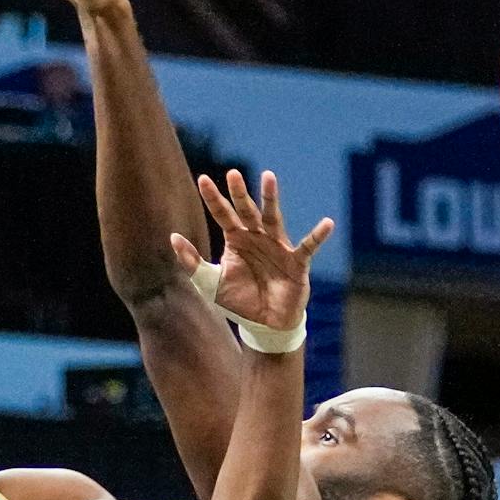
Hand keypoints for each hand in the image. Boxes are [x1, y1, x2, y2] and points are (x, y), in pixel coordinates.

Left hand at [170, 169, 332, 336]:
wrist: (265, 325)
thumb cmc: (239, 301)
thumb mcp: (210, 283)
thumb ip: (191, 261)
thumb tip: (172, 237)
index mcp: (236, 240)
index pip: (222, 214)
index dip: (213, 198)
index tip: (202, 179)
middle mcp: (257, 237)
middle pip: (247, 210)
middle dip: (239, 193)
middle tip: (232, 173)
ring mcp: (278, 247)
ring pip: (273, 218)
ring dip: (271, 198)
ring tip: (268, 177)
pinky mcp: (296, 262)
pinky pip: (308, 246)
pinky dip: (318, 235)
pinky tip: (327, 224)